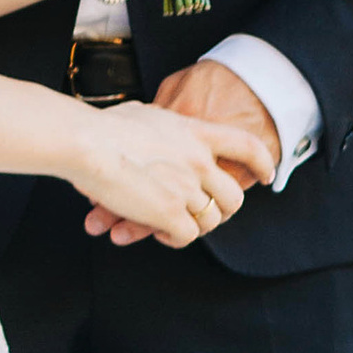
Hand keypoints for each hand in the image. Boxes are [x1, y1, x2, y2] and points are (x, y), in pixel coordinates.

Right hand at [82, 60, 278, 246]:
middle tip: (204, 215)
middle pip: (233, 196)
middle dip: (222, 211)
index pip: (247, 146)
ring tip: (170, 226)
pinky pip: (187, 236)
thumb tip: (155, 121)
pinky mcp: (170, 213)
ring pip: (211, 221)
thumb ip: (161, 123)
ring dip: (194, 227)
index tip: (266, 175)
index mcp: (195, 132)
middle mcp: (199, 160)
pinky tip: (158, 232)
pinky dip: (175, 239)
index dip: (262, 163)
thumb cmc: (101, 126)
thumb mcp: (144, 113)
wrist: (85, 142)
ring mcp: (187, 188)